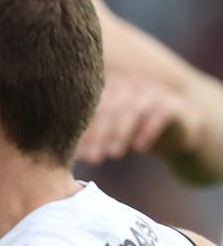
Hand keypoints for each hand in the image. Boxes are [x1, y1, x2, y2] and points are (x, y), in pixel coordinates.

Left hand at [75, 72, 201, 165]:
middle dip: (99, 135)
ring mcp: (152, 93)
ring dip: (121, 134)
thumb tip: (67, 156)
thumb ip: (92, 140)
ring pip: (133, 110)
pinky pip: (160, 115)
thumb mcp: (112, 135)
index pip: (92, 108)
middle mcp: (129, 87)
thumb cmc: (135, 132)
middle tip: (92, 158)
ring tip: (113, 155)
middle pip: (110, 108)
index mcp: (110, 91)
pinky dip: (148, 131)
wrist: (179, 129)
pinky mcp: (173, 104)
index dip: (84, 131)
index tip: (76, 154)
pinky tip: (140, 149)